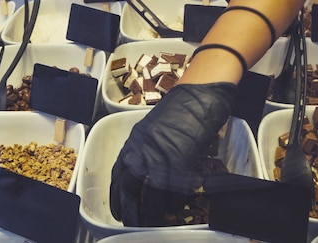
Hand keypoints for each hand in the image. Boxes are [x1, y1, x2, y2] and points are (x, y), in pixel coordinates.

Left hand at [110, 82, 235, 226]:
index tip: (119, 210)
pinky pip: (175, 188)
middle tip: (133, 223)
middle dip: (131, 210)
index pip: (118, 174)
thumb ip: (149, 147)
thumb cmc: (180, 108)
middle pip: (130, 188)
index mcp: (134, 141)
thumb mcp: (155, 127)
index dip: (117, 196)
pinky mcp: (181, 159)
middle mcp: (143, 149)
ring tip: (155, 222)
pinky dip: (175, 201)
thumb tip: (150, 169)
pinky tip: (176, 209)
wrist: (199, 94)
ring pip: (152, 193)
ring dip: (153, 212)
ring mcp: (161, 155)